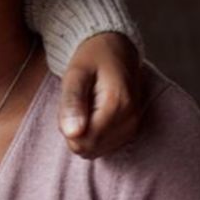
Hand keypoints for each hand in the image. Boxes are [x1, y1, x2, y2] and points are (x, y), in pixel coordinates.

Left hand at [59, 31, 145, 158]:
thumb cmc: (92, 58)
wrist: (116, 49)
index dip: (66, 126)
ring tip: (87, 106)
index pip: (81, 141)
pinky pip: (103, 146)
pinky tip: (95, 113)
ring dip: (84, 132)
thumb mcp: (75, 73)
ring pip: (94, 150)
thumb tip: (71, 133)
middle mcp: (130, 120)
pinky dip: (94, 133)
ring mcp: (133, 126)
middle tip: (77, 104)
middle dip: (75, 131)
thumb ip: (72, 102)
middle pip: (87, 148)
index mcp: (117, 105)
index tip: (71, 103)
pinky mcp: (131, 130)